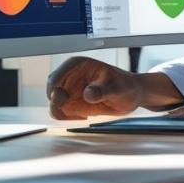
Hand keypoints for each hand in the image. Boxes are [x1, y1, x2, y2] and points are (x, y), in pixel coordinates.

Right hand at [46, 56, 183, 119]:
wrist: (131, 96)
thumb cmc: (125, 86)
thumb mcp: (118, 88)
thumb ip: (103, 91)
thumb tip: (88, 94)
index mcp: (79, 65)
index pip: (57, 74)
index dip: (55, 86)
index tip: (60, 98)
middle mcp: (71, 76)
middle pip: (52, 89)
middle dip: (57, 102)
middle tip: (71, 110)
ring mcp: (69, 90)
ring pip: (54, 103)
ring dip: (63, 112)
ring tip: (83, 114)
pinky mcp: (71, 103)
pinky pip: (61, 112)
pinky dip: (68, 117)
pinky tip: (85, 116)